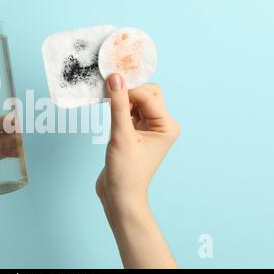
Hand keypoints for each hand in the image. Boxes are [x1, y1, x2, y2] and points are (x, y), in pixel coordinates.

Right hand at [97, 73, 179, 268]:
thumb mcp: (121, 136)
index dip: (129, 90)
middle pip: (147, 93)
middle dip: (129, 92)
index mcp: (167, 126)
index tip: (108, 87)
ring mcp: (149, 128)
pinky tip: (108, 110)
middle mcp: (162, 125)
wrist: (120, 197)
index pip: (148, 95)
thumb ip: (118, 105)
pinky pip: (130, 111)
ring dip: (123, 99)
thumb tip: (115, 77)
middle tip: (110, 96)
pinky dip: (120, 107)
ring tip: (107, 103)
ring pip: (138, 101)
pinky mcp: (136, 132)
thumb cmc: (126, 172)